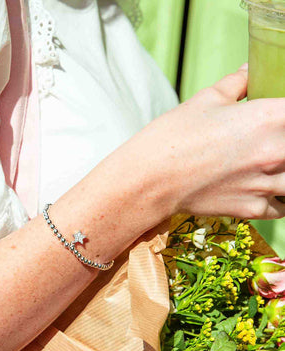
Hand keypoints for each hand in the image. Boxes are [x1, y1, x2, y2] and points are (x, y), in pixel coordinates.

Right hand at [128, 64, 284, 219]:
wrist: (149, 179)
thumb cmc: (173, 137)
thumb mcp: (204, 101)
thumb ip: (237, 83)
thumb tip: (249, 71)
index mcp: (270, 117)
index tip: (280, 116)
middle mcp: (277, 151)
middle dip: (284, 143)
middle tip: (271, 142)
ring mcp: (266, 184)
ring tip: (270, 166)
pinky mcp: (252, 209)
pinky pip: (281, 207)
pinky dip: (277, 200)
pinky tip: (262, 189)